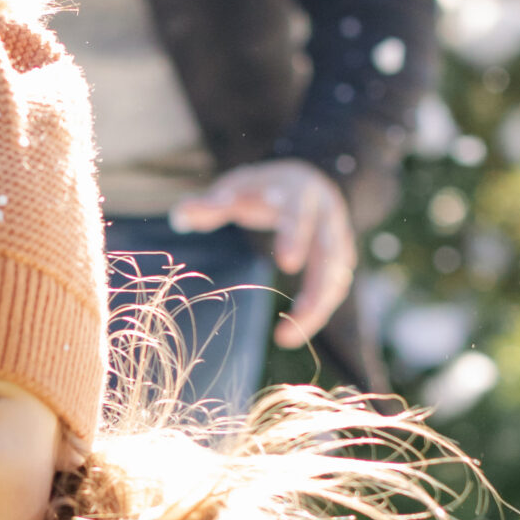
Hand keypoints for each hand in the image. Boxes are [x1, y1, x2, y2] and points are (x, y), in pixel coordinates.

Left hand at [172, 158, 355, 348]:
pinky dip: (320, 308)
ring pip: (337, 274)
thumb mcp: (237, 188)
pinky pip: (335, 285)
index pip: (299, 212)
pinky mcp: (340, 257)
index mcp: (299, 191)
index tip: (287, 263)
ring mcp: (337, 236)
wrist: (302, 182)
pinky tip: (297, 329)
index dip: (295, 236)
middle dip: (318, 284)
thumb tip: (179, 216)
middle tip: (299, 316)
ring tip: (288, 336)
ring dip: (319, 306)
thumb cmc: (263, 188)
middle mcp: (325, 214)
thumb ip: (212, 204)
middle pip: (329, 251)